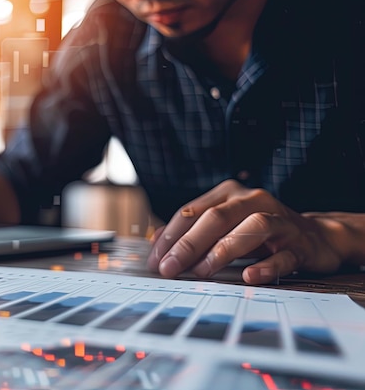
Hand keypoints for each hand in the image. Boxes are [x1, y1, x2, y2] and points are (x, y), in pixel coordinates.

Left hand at [146, 179, 346, 283]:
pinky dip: (265, 265)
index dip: (170, 237)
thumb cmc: (259, 232)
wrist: (316, 236)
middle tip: (169, 268)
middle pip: (216, 218)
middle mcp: (253, 200)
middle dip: (188, 244)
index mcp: (228, 194)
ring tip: (202, 272)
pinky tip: (249, 276)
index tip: (154, 261)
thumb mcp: (224, 226)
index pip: (191, 212)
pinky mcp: (300, 244)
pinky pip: (283, 255)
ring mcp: (280, 220)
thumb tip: (157, 247)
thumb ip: (193, 233)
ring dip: (222, 250)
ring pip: (250, 227)